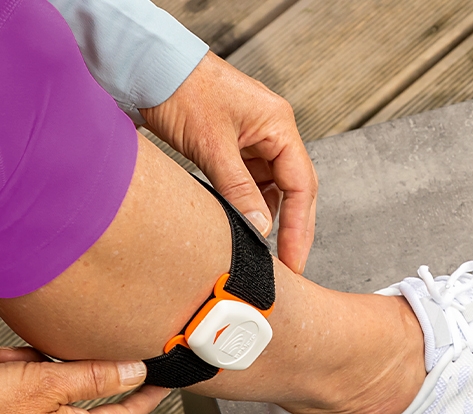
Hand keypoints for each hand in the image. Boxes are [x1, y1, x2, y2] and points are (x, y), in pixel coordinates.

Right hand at [0, 347, 170, 413]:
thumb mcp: (45, 385)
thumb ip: (93, 378)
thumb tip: (135, 373)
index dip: (148, 398)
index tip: (163, 383)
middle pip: (79, 399)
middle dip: (70, 371)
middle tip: (60, 353)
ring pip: (43, 392)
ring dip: (31, 369)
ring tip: (13, 364)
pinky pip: (17, 397)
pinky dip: (13, 375)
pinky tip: (0, 368)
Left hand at [140, 52, 317, 273]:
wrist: (146, 62)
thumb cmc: (180, 88)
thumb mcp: (210, 144)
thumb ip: (238, 189)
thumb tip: (261, 228)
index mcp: (279, 125)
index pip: (302, 184)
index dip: (300, 226)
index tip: (295, 259)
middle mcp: (274, 131)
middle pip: (296, 189)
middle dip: (294, 228)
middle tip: (290, 266)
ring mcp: (257, 137)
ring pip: (275, 187)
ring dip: (270, 217)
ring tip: (265, 252)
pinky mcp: (237, 144)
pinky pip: (252, 181)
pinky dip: (249, 203)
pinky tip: (244, 224)